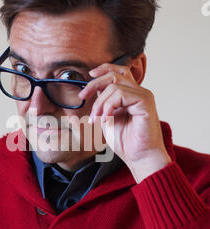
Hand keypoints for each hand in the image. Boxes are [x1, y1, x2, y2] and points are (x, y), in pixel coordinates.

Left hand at [78, 59, 172, 182]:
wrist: (139, 157)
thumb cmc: (125, 142)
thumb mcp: (107, 118)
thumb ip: (102, 103)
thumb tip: (91, 89)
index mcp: (131, 95)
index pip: (118, 72)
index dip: (103, 70)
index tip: (88, 77)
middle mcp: (139, 92)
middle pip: (115, 74)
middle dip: (95, 83)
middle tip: (82, 96)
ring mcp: (143, 96)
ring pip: (114, 85)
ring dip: (99, 103)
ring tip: (96, 119)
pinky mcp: (145, 101)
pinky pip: (120, 94)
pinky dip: (108, 106)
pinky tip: (106, 120)